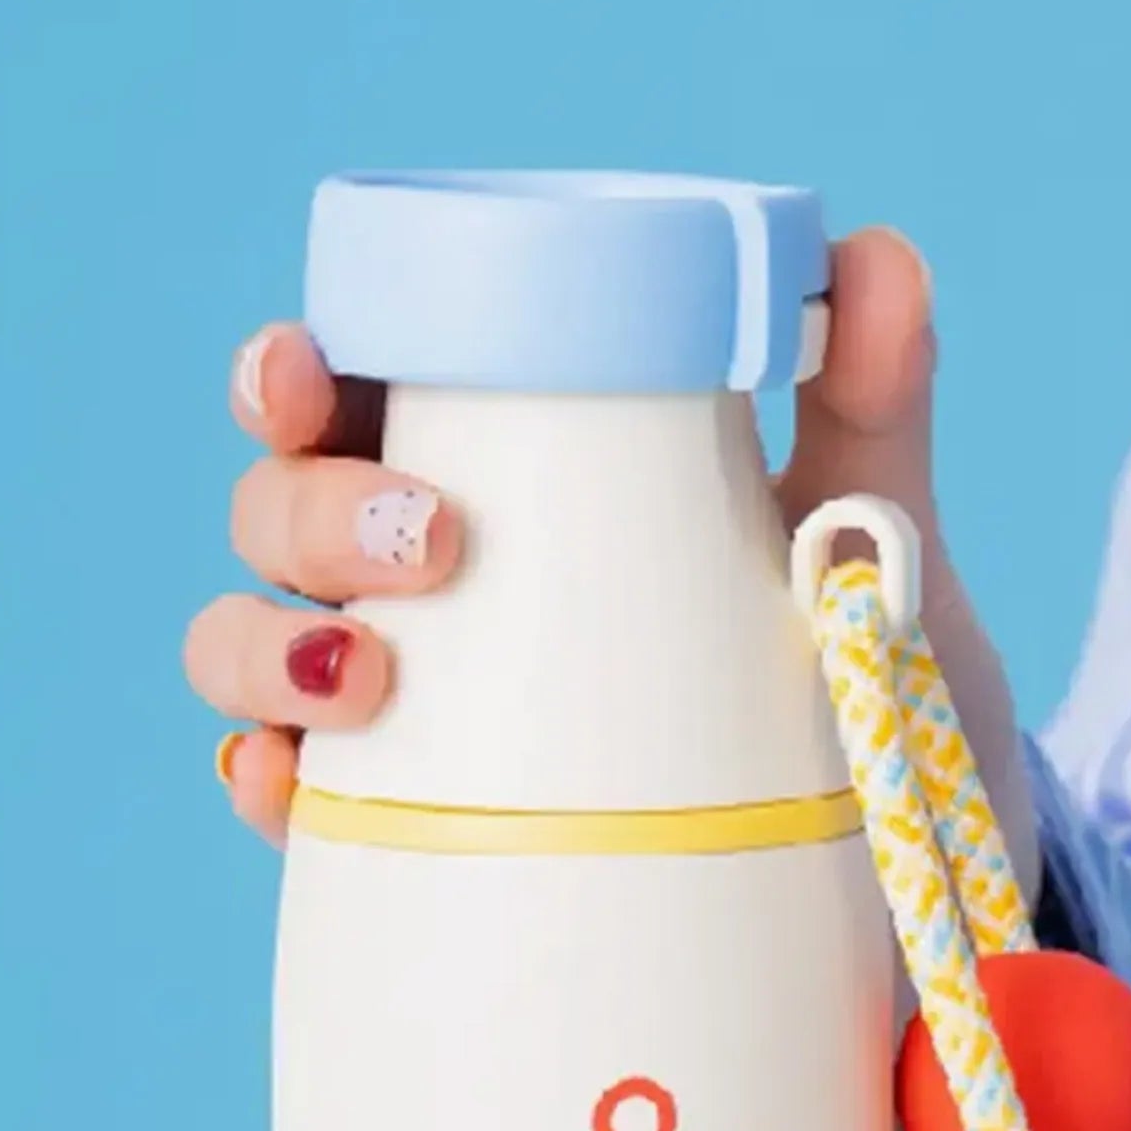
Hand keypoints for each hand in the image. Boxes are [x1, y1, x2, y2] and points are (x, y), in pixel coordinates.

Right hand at [186, 230, 1038, 895]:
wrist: (881, 871)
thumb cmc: (844, 670)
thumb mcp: (860, 537)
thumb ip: (866, 400)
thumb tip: (872, 260)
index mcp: (497, 474)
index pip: (353, 397)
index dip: (291, 374)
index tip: (310, 373)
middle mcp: (420, 586)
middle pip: (278, 513)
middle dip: (305, 508)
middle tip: (426, 537)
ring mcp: (397, 714)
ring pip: (248, 647)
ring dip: (268, 642)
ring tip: (367, 670)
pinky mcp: (402, 837)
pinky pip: (289, 803)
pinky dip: (268, 782)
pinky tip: (293, 785)